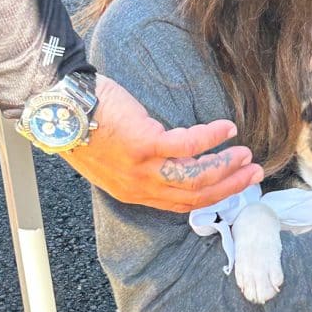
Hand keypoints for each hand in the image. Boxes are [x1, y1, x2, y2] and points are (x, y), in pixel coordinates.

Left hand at [61, 75, 262, 211]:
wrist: (59, 107)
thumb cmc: (85, 124)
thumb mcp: (115, 156)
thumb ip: (143, 163)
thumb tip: (174, 156)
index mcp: (134, 192)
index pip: (181, 204)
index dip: (213, 197)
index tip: (234, 185)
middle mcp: (140, 187)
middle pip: (195, 195)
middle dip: (229, 186)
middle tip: (253, 173)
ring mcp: (142, 168)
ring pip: (195, 177)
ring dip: (225, 166)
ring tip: (244, 153)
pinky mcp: (144, 144)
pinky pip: (188, 146)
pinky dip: (211, 138)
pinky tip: (226, 129)